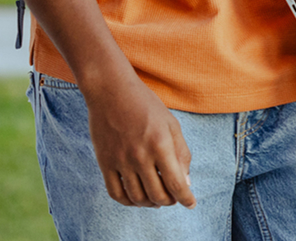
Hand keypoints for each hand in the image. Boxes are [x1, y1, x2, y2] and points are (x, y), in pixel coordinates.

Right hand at [82, 71, 195, 208]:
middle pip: (158, 195)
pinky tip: (137, 197)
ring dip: (150, 203)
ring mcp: (120, 161)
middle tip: (173, 197)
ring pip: (138, 198)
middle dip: (170, 201)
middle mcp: (140, 156)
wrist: (111, 91)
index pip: (176, 184)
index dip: (186, 199)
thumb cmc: (146, 105)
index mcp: (160, 144)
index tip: (191, 204)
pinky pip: (116, 193)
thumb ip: (181, 153)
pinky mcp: (105, 163)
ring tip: (157, 197)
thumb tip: (185, 183)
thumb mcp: (171, 124)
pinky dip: (129, 201)